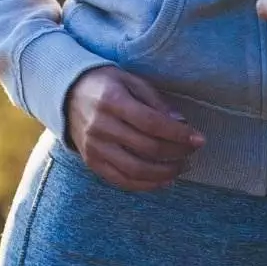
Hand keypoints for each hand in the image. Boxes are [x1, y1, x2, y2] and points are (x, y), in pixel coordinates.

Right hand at [63, 67, 202, 191]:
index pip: (152, 123)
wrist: (67, 94)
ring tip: (182, 167)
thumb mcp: (130, 81)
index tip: (199, 138)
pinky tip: (164, 180)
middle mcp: (101, 126)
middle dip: (177, 153)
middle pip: (147, 148)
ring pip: (136, 169)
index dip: (179, 134)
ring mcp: (94, 147)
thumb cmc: (106, 84)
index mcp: (112, 101)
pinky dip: (146, 184)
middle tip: (193, 151)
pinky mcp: (92, 162)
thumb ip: (155, 101)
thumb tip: (181, 124)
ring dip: (165, 173)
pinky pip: (121, 180)